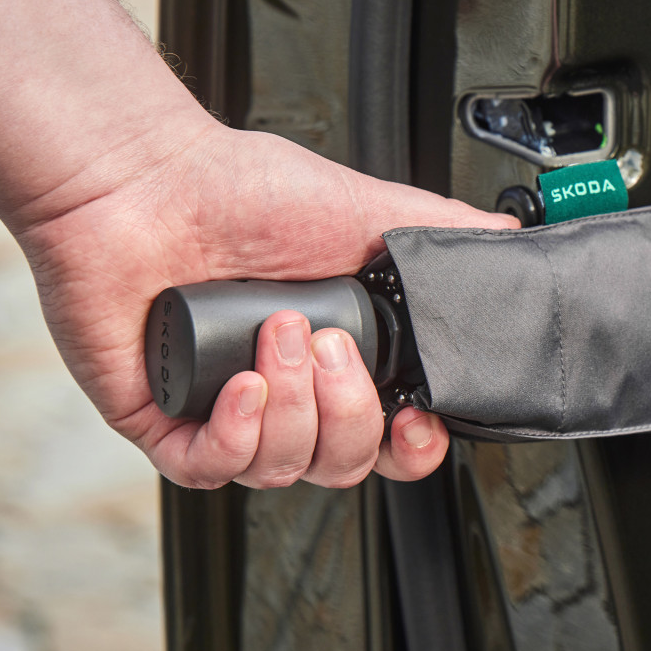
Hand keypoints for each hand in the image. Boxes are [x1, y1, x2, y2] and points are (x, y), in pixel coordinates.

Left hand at [15, 119, 515, 489]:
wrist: (144, 179)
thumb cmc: (235, 188)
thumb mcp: (362, 209)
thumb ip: (438, 233)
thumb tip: (506, 241)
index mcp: (333, 356)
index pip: (386, 438)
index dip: (409, 447)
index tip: (415, 422)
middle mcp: (283, 390)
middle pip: (343, 465)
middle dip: (347, 413)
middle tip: (327, 344)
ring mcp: (222, 409)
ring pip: (283, 470)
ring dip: (293, 409)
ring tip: (275, 336)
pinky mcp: (162, 421)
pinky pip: (211, 471)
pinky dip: (237, 436)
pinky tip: (241, 384)